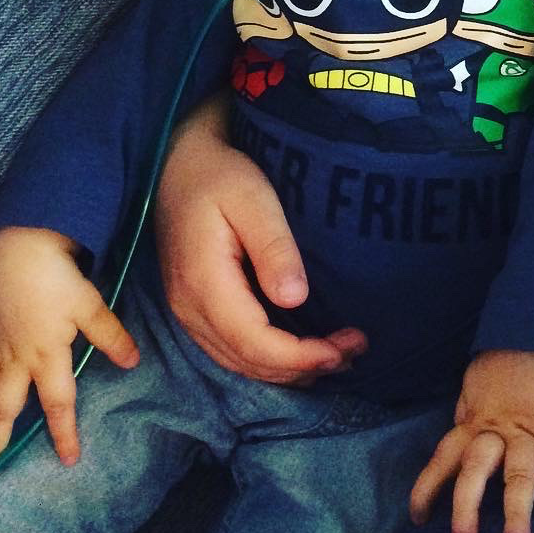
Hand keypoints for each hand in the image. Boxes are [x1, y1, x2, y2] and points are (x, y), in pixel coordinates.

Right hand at [0, 227, 138, 465]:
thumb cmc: (57, 278)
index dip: (64, 432)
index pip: (58, 403)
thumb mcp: (90, 306)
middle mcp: (17, 358)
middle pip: (3, 406)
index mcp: (46, 356)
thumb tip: (133, 362)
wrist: (19, 250)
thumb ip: (110, 336)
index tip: (68, 459)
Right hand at [154, 94, 366, 382]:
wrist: (179, 164)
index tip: (342, 350)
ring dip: (288, 368)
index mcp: (204, 283)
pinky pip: (231, 350)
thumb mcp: (253, 199)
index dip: (299, 357)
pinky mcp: (194, 307)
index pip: (254, 342)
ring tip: (337, 355)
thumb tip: (296, 299)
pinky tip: (299, 351)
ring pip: (239, 362)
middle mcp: (190, 308)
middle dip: (303, 366)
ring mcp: (187, 312)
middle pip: (248, 361)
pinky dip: (268, 359)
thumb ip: (273, 247)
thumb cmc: (220, 176)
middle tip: (354, 351)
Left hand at [409, 350, 533, 532]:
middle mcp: (497, 432)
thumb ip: (468, 421)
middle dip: (467, 504)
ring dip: (516, 510)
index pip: (444, 457)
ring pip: (519, 474)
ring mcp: (528, 433)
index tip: (417, 516)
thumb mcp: (475, 390)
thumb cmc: (503, 365)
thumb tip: (456, 451)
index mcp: (473, 423)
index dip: (428, 486)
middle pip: (477, 468)